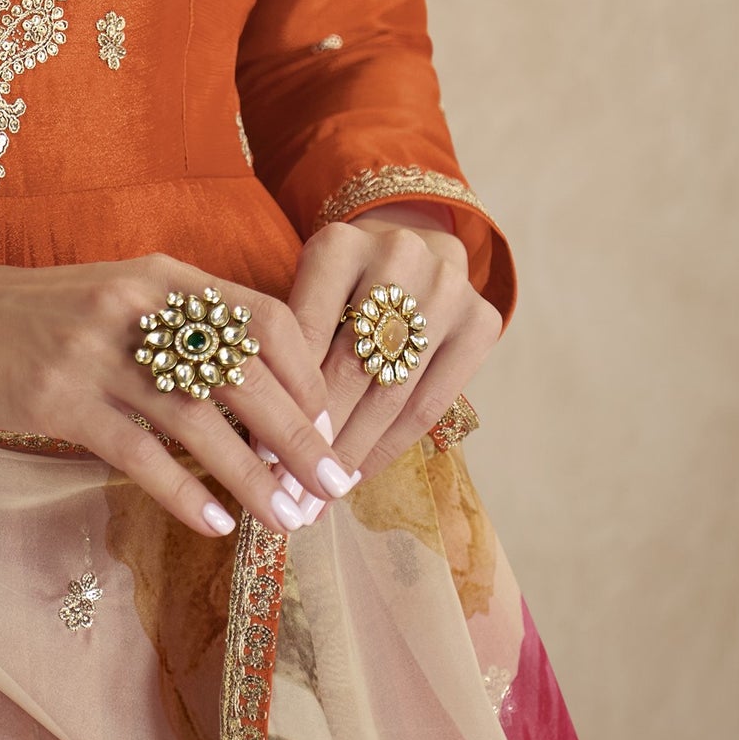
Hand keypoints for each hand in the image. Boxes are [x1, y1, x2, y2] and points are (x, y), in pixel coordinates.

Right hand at [0, 236, 362, 538]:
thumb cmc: (41, 317)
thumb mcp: (119, 302)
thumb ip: (181, 333)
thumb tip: (260, 403)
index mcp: (163, 276)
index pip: (264, 317)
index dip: (305, 373)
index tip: (328, 425)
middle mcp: (137, 305)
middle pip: (244, 372)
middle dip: (298, 436)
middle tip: (333, 488)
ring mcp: (95, 349)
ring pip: (198, 419)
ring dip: (252, 476)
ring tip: (288, 520)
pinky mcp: (58, 395)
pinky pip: (137, 452)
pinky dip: (182, 491)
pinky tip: (214, 524)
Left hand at [286, 203, 500, 484]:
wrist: (412, 242)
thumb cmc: (341, 282)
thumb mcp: (305, 292)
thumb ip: (286, 349)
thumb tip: (257, 446)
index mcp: (339, 243)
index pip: (304, 332)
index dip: (283, 398)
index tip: (258, 455)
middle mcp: (398, 256)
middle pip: (350, 367)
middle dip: (317, 437)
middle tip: (287, 492)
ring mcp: (447, 287)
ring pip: (392, 392)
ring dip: (352, 453)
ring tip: (319, 497)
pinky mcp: (481, 320)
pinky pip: (430, 404)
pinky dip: (390, 446)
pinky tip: (360, 474)